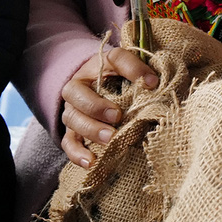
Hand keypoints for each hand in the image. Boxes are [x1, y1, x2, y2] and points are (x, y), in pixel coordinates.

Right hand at [60, 42, 158, 167]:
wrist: (97, 90)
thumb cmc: (118, 81)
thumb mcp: (129, 71)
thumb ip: (141, 71)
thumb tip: (153, 83)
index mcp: (96, 67)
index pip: (115, 60)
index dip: (132, 69)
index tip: (151, 83)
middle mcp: (78, 88)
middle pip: (78, 95)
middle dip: (97, 106)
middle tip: (117, 116)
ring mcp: (72, 111)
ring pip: (72, 119)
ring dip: (90, 130)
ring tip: (109, 139)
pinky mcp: (71, 132)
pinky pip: (69, 143)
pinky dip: (77, 153)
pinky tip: (91, 162)